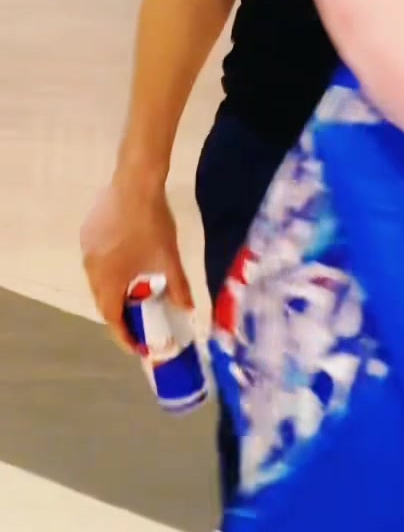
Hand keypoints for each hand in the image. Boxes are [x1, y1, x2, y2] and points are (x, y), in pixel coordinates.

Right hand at [80, 173, 193, 351]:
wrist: (135, 184)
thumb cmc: (152, 224)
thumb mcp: (169, 259)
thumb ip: (178, 287)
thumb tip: (188, 309)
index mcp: (109, 279)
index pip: (112, 318)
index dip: (125, 336)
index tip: (139, 347)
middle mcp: (92, 269)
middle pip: (103, 302)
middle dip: (121, 317)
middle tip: (141, 324)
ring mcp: (87, 251)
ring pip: (98, 283)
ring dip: (115, 294)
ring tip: (136, 297)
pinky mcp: (88, 235)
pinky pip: (97, 264)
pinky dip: (111, 274)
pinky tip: (128, 267)